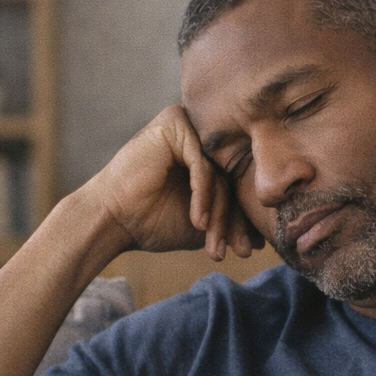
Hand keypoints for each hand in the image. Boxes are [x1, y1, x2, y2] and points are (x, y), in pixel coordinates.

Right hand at [89, 106, 263, 259]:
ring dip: (218, 215)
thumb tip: (261, 237)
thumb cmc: (151, 223)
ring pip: (219, 175)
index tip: (243, 252)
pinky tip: (197, 221)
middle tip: (236, 252)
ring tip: (212, 244)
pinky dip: (202, 195)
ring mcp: (188, 126)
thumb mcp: (202, 225)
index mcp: (206, 155)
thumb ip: (229, 222)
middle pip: (230, 180)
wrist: (113, 221)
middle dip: (231, 222)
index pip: (234, 187)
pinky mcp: (174, 123)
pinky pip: (202, 164)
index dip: (239, 222)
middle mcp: (200, 136)